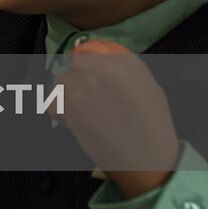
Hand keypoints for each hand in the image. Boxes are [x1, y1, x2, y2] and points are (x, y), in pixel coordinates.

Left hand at [60, 39, 179, 197]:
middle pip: (75, 66)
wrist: (148, 156)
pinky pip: (53, 102)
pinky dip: (60, 112)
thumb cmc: (153, 123)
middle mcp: (98, 66)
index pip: (90, 52)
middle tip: (90, 100)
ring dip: (69, 96)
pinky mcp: (68, 106)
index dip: (89, 67)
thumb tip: (104, 61)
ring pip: (62, 83)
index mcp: (120, 59)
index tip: (91, 79)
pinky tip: (75, 122)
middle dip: (79, 81)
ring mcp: (81, 85)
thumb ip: (124, 69)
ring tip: (85, 114)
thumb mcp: (147, 85)